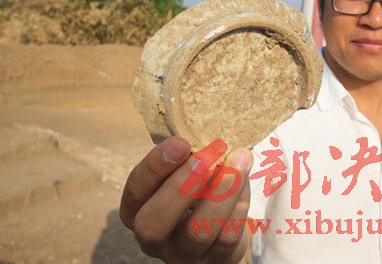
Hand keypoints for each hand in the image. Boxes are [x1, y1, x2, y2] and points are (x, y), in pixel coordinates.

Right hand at [120, 136, 252, 263]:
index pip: (136, 190)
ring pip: (199, 230)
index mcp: (137, 211)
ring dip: (222, 190)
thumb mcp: (180, 174)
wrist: (217, 231)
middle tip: (209, 154)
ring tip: (240, 159)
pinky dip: (239, 205)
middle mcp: (153, 239)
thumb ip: (184, 158)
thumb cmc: (194, 191)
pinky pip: (227, 236)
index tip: (180, 142)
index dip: (156, 166)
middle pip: (155, 222)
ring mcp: (183, 255)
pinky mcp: (215, 262)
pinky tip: (245, 181)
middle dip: (183, 185)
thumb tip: (203, 132)